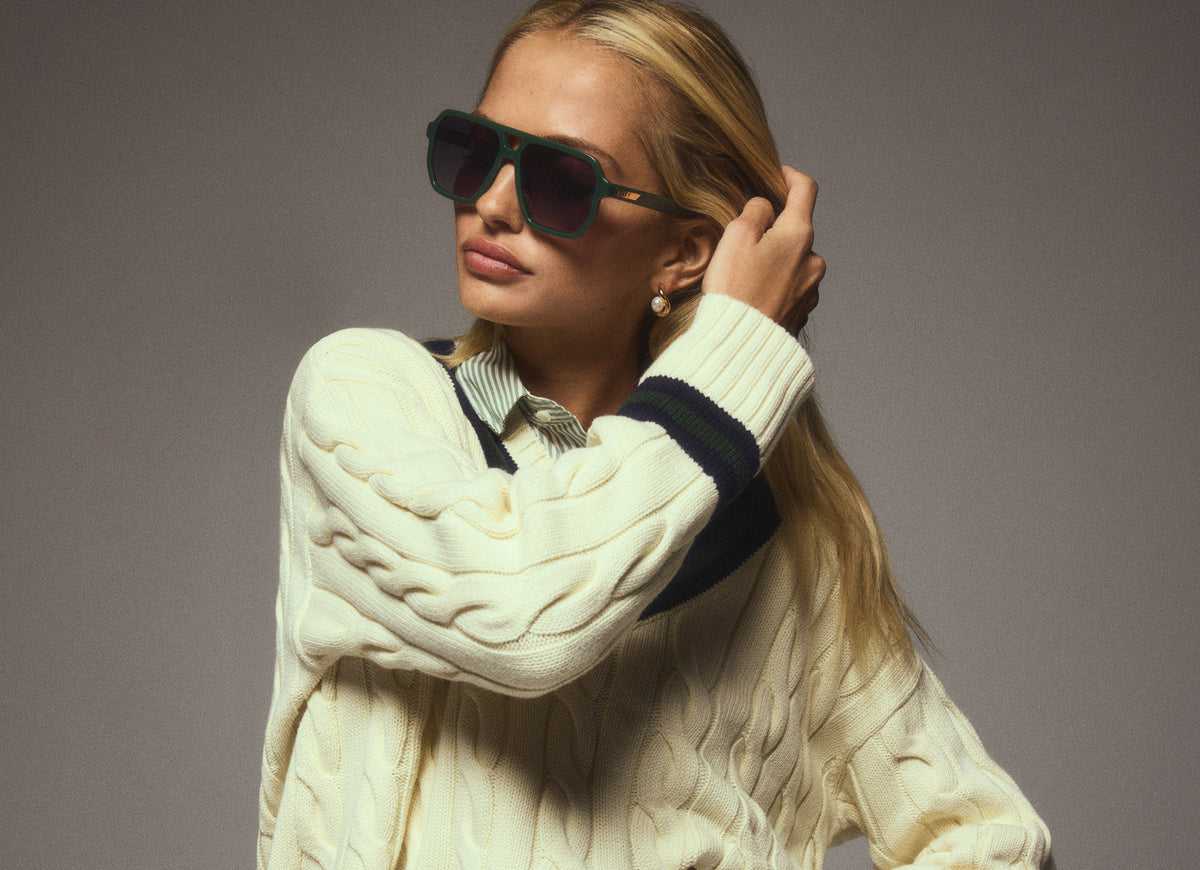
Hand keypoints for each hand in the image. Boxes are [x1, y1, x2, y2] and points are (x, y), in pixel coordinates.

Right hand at [702, 166, 824, 332]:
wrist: (741, 345)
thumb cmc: (735, 289)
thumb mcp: (737, 236)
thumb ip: (755, 210)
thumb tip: (766, 205)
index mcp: (798, 235)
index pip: (805, 190)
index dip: (790, 176)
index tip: (777, 175)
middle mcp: (813, 260)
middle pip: (795, 231)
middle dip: (773, 231)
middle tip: (742, 243)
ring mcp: (811, 288)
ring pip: (792, 261)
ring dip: (774, 261)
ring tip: (745, 277)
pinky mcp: (802, 312)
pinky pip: (790, 288)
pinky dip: (775, 286)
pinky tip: (753, 297)